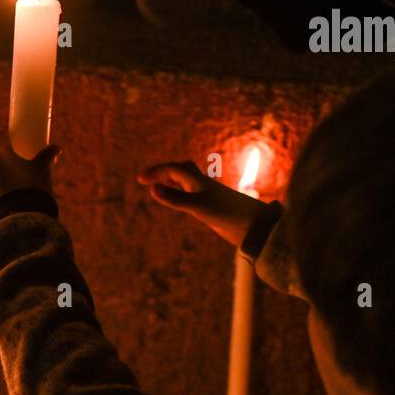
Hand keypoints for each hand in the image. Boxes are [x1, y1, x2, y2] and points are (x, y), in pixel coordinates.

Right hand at [137, 160, 265, 246]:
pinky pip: (193, 193)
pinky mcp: (213, 206)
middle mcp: (202, 185)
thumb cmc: (227, 213)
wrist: (254, 224)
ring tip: (160, 186)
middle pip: (181, 170)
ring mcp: (208, 195)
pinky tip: (181, 201)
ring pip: (188, 181)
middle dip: (164, 172)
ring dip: (173, 180)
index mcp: (198, 180)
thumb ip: (174, 198)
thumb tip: (152, 189)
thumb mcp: (197, 206)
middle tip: (148, 180)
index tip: (140, 180)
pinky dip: (182, 192)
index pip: (172, 169)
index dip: (155, 172)